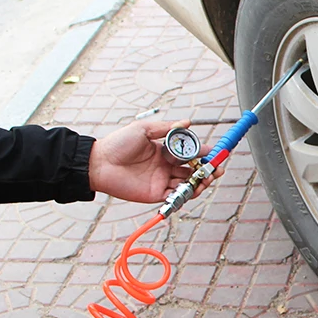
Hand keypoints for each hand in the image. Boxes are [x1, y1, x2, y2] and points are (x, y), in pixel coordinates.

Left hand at [88, 120, 222, 202]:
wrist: (99, 164)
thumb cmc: (118, 144)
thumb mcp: (143, 129)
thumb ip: (166, 128)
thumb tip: (187, 123)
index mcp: (164, 150)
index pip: (189, 153)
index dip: (204, 153)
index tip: (216, 152)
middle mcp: (166, 166)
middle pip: (193, 170)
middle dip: (208, 170)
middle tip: (217, 169)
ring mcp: (162, 180)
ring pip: (188, 183)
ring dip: (201, 182)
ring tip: (208, 179)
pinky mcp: (156, 193)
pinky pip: (176, 195)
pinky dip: (187, 193)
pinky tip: (194, 188)